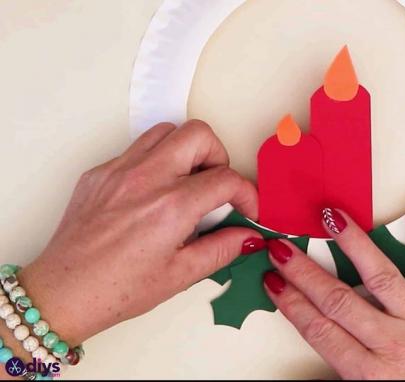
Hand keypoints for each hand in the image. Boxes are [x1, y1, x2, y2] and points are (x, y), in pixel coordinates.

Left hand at [17, 120, 261, 345]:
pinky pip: (138, 148)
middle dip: (219, 156)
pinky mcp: (100, 172)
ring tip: (187, 183)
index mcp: (171, 207)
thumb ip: (223, 249)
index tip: (246, 209)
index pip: (226, 178)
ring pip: (167, 131)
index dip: (247, 193)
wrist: (64, 293)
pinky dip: (156, 161)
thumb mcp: (181, 275)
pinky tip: (154, 193)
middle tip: (217, 185)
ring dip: (187, 150)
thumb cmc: (117, 290)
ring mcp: (119, 171)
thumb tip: (250, 236)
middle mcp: (146, 179)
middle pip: (199, 135)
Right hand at [262, 204, 404, 378]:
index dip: (291, 303)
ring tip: (333, 220)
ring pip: (381, 276)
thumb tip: (315, 353)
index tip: (274, 282)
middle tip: (283, 248)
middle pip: (338, 300)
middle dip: (305, 272)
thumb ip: (345, 371)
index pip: (320, 330)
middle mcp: (396, 343)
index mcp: (373, 374)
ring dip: (354, 244)